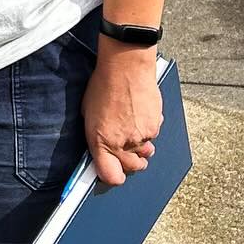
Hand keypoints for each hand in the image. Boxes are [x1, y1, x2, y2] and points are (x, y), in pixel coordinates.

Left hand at [82, 41, 162, 186]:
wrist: (126, 67)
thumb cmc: (103, 86)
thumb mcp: (88, 114)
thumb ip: (96, 136)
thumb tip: (101, 149)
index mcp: (101, 141)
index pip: (111, 176)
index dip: (112, 176)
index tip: (111, 171)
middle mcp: (123, 143)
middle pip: (132, 168)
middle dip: (129, 162)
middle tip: (124, 149)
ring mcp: (142, 136)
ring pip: (145, 152)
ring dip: (140, 146)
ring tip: (132, 127)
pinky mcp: (156, 126)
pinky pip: (153, 136)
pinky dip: (148, 130)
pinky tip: (140, 114)